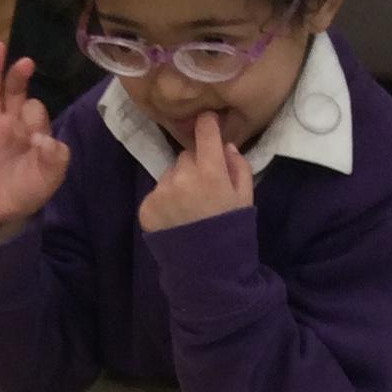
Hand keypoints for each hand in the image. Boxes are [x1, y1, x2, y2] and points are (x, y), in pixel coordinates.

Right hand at [0, 41, 70, 237]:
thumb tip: (43, 139)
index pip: (34, 109)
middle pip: (12, 91)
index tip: (38, 141)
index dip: (38, 119)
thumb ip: (56, 155)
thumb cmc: (30, 189)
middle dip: (18, 75)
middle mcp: (9, 123)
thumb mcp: (53, 175)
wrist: (6, 214)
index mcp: (30, 128)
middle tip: (26, 62)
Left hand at [137, 113, 252, 232]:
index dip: (207, 124)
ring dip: (178, 182)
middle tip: (204, 188)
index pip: (204, 132)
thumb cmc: (231, 231)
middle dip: (195, 165)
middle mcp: (182, 177)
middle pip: (186, 156)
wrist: (206, 271)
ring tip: (188, 208)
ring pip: (170, 173)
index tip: (207, 121)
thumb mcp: (245, 198)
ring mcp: (161, 192)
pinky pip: (157, 192)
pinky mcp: (146, 206)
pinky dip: (165, 200)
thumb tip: (225, 145)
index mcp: (210, 172)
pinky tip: (176, 218)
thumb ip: (238, 167)